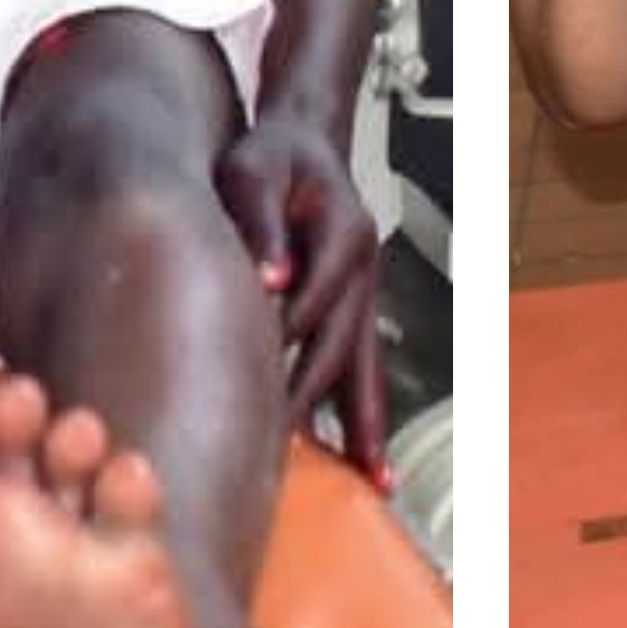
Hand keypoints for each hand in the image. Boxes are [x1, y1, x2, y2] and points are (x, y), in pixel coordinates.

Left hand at [212, 110, 387, 481]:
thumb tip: (269, 282)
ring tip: (373, 481)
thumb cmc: (270, 159)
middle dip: (313, 394)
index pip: (318, 288)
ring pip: (363, 367)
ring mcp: (363, 296)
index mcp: (344, 229)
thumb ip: (260, 221)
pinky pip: (360, 374)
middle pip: (342, 341)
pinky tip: (371, 469)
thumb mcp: (253, 170)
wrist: (302, 145)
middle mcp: (362, 269)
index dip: (290, 322)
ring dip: (365, 424)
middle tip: (280, 451)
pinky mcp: (351, 315)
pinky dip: (364, 420)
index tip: (256, 368)